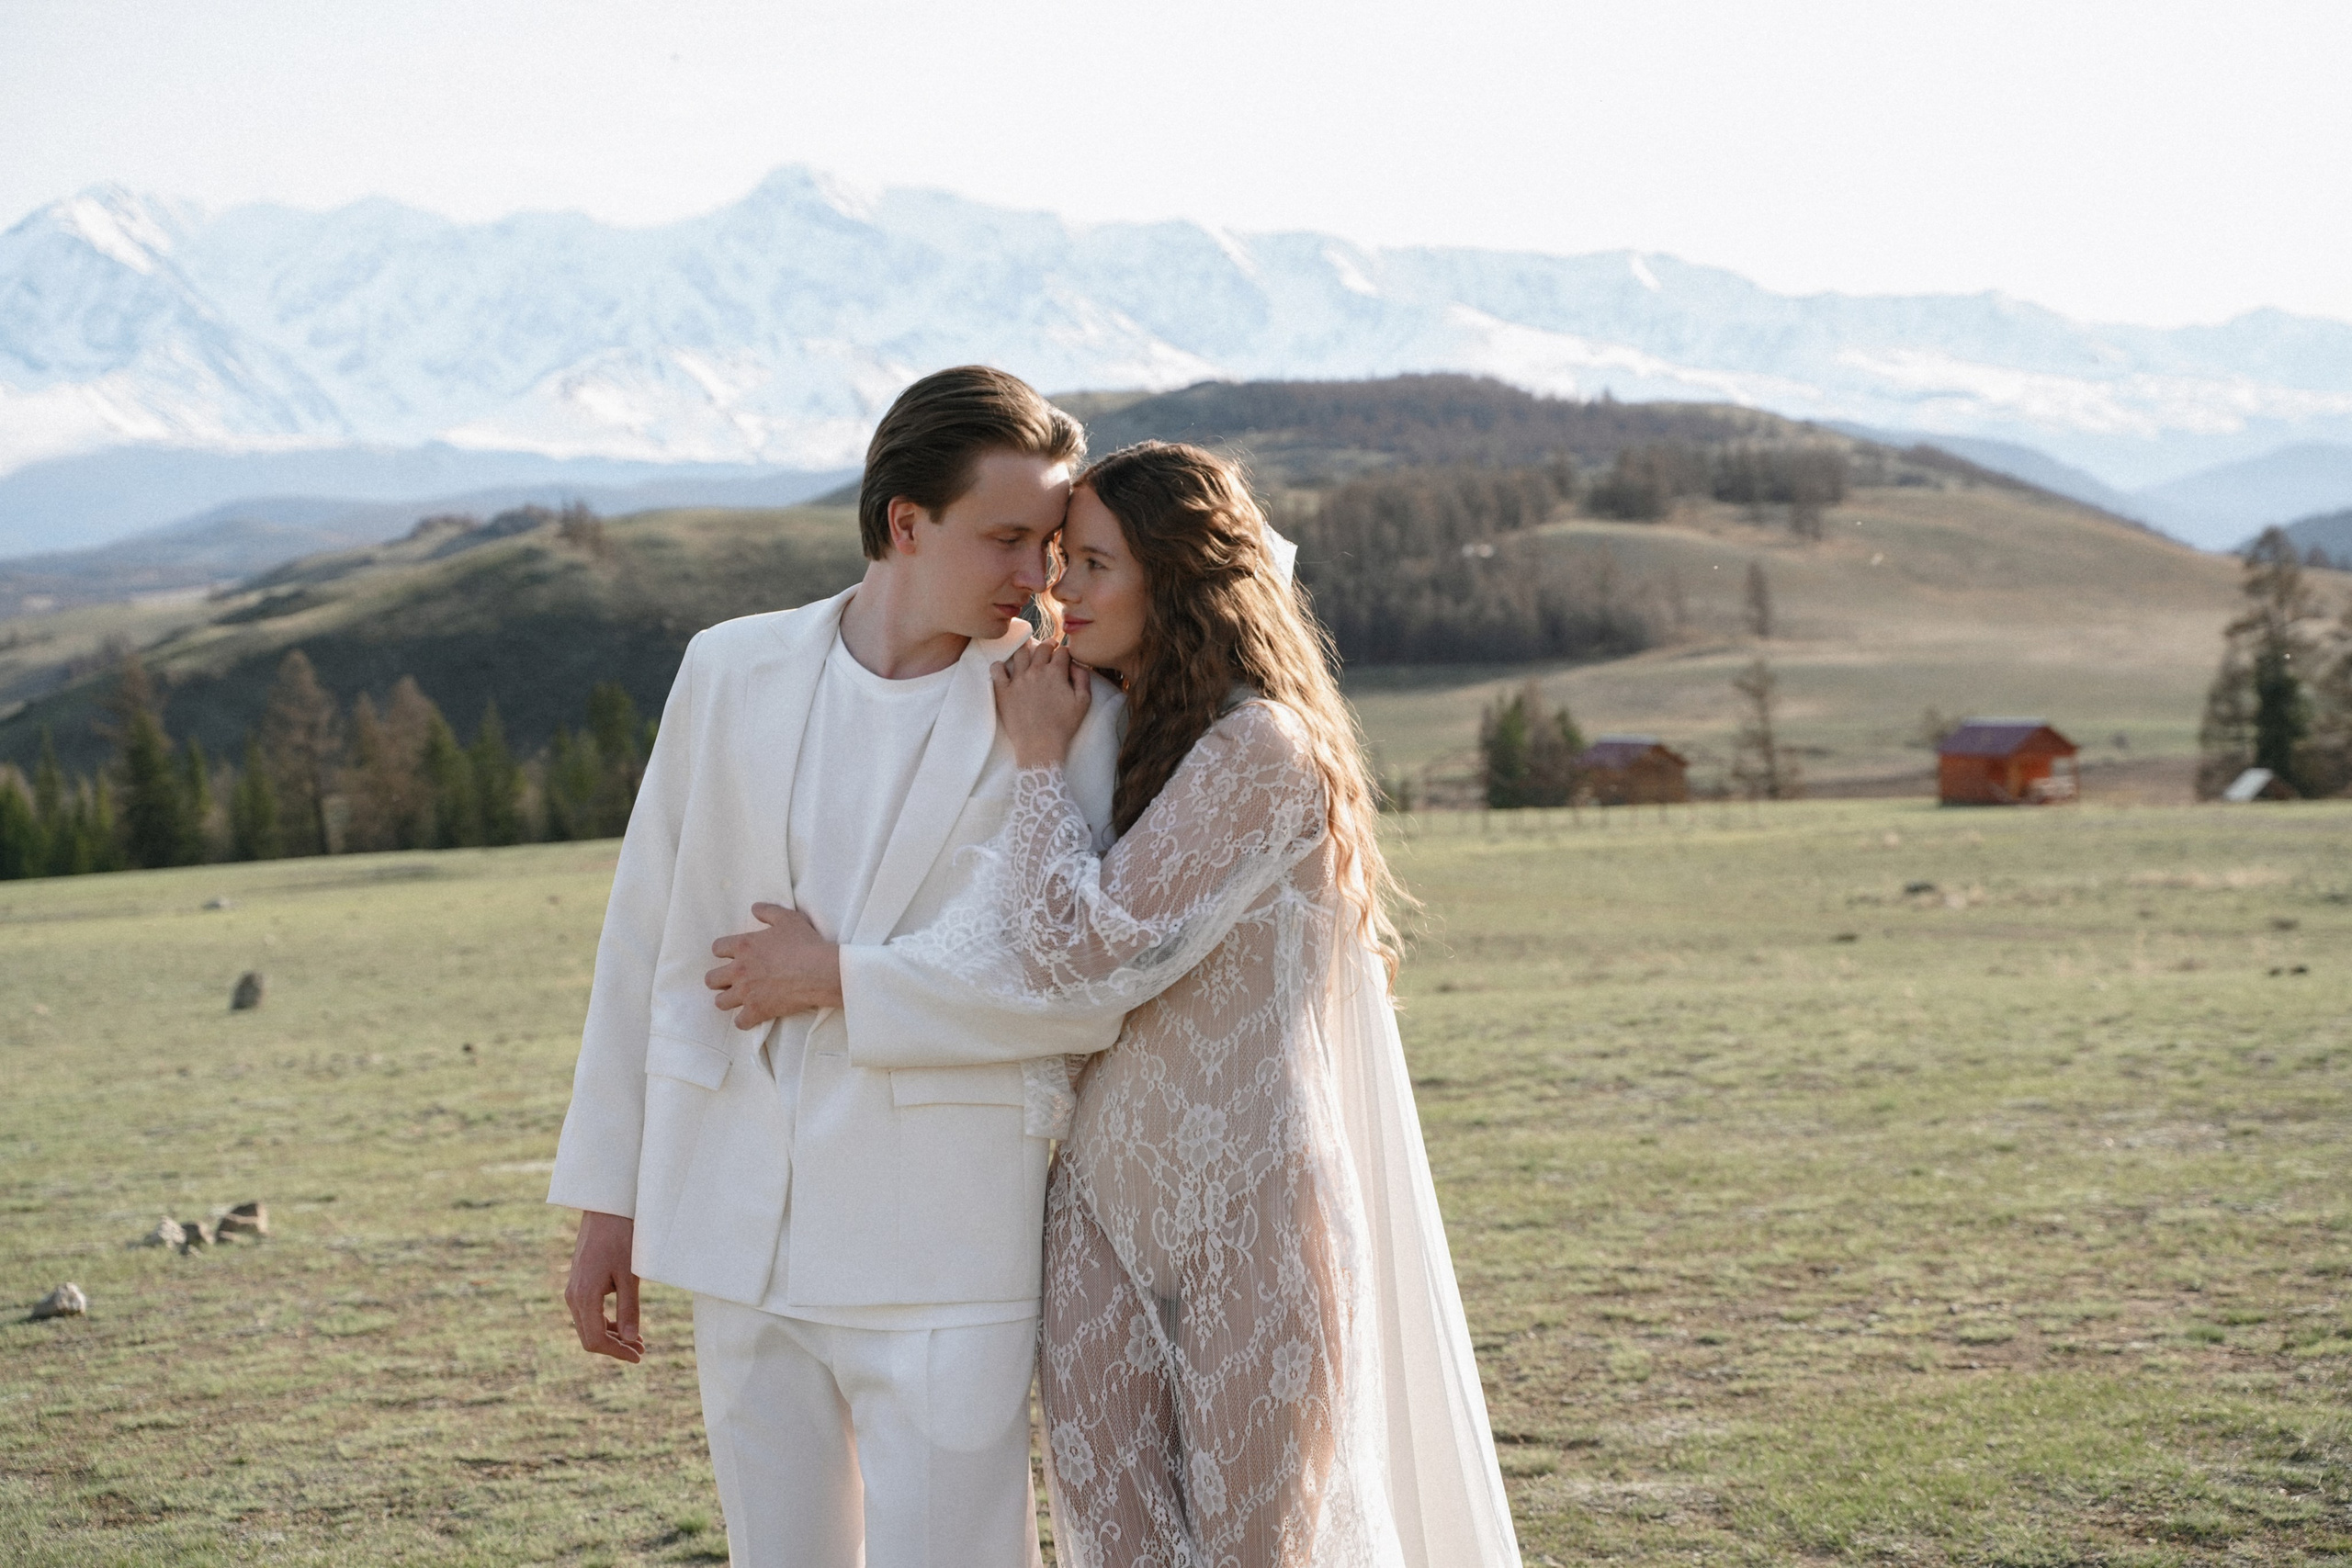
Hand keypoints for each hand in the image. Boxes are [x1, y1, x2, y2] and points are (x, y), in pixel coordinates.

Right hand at [565, 1210, 643, 1362]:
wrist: (605, 1209)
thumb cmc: (621, 1238)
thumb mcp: (630, 1275)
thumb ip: (630, 1308)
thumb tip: (631, 1341)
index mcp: (583, 1297)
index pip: (596, 1339)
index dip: (617, 1352)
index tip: (639, 1356)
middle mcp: (573, 1296)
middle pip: (590, 1337)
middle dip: (615, 1347)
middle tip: (642, 1350)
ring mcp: (574, 1290)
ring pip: (589, 1326)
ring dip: (612, 1336)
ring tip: (638, 1341)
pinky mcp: (579, 1283)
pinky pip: (589, 1312)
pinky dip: (606, 1322)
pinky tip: (625, 1324)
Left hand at [706, 902, 841, 1027]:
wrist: (820, 971)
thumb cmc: (805, 944)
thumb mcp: (788, 919)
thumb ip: (768, 911)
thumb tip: (754, 908)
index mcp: (744, 946)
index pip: (717, 949)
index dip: (723, 952)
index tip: (731, 956)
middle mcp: (739, 970)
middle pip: (711, 979)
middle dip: (718, 980)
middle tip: (731, 980)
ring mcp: (746, 992)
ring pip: (720, 1002)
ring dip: (728, 1000)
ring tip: (738, 999)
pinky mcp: (757, 1010)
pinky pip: (740, 1022)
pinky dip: (745, 1020)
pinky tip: (751, 1016)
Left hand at [994, 639, 1091, 768]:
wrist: (1040, 744)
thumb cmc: (1064, 726)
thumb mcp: (1084, 702)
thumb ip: (1083, 678)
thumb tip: (1076, 664)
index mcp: (1056, 672)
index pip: (1062, 651)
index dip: (1065, 651)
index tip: (1065, 655)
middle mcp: (1036, 671)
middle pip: (1041, 648)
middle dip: (1048, 644)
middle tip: (1050, 646)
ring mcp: (1017, 679)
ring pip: (1020, 653)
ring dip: (1026, 649)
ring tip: (1028, 651)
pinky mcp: (1003, 691)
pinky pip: (996, 670)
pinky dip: (999, 665)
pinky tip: (1004, 668)